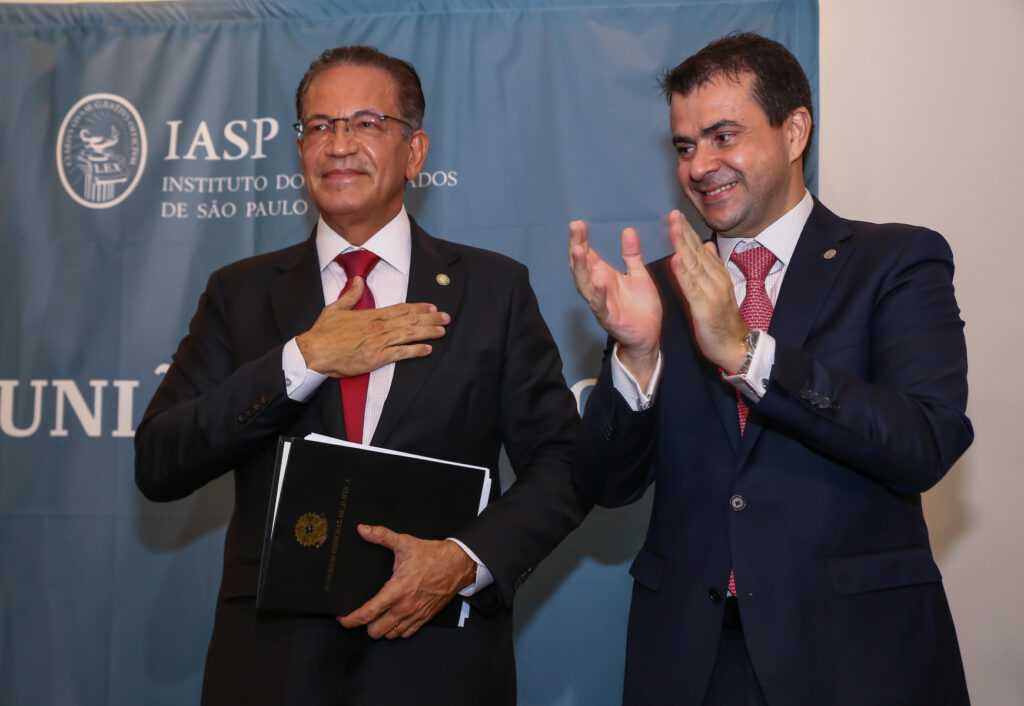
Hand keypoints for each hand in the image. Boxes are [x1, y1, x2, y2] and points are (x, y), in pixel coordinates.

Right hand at [296, 277, 449, 377]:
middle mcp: (378, 327)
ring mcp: (379, 342)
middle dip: (430, 318)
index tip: (432, 306)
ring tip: (442, 330)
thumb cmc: (323, 333)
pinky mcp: (376, 358)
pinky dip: (416, 350)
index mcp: (370, 315)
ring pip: (409, 334)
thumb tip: (359, 280)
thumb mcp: (335, 308)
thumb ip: (350, 295)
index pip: (400, 308)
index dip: (418, 307)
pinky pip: (401, 353)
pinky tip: (428, 349)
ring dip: (428, 332)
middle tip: (446, 317)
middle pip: (410, 320)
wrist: (314, 352)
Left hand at [337, 525, 476, 639]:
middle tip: (363, 614)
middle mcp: (404, 607)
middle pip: (376, 631)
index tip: (342, 619)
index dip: (351, 620)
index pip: (368, 613)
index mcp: (396, 590)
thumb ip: (381, 536)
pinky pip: (406, 634)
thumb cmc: (431, 555)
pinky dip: (397, 631)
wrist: (457, 565)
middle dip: (366, 625)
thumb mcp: (405, 543)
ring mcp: (415, 615)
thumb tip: (362, 529)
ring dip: (382, 629)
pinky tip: (394, 620)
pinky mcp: (425, 618)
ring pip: (391, 635)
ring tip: (378, 618)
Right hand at [569, 220, 661, 386]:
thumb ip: (631, 254)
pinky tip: (599, 282)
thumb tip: (628, 230)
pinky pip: (600, 305)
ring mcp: (600, 302)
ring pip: (584, 283)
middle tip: (575, 227)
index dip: (581, 239)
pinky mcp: (608, 317)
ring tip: (579, 250)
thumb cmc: (640, 306)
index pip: (587, 254)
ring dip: (581, 267)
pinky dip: (598, 294)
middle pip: (580, 265)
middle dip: (576, 246)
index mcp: (603, 275)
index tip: (578, 223)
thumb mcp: (638, 274)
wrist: (648, 335)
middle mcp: (597, 287)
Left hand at [666, 210, 748, 371]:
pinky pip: (692, 287)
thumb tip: (708, 245)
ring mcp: (711, 292)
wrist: (735, 347)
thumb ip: (711, 267)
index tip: (676, 215)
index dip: (687, 231)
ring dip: (682, 244)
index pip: (700, 248)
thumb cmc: (723, 321)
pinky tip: (675, 259)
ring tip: (673, 226)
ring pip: (694, 264)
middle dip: (684, 231)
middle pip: (697, 251)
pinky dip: (683, 273)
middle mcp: (715, 279)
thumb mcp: (718, 290)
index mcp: (716, 275)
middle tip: (673, 213)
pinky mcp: (705, 307)